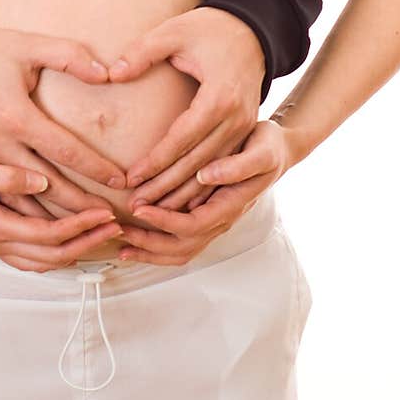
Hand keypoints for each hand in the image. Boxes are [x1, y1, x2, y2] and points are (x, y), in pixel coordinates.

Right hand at [0, 26, 126, 210]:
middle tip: (110, 218)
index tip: (120, 180)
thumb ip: (67, 56)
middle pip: (48, 188)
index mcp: (15, 118)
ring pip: (24, 203)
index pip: (65, 151)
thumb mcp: (24, 45)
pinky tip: (47, 228)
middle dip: (81, 207)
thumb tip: (104, 72)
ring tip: (87, 231)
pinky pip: (2, 202)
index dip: (95, 168)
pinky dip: (27, 220)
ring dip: (56, 221)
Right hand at [0, 141, 123, 271]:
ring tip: (101, 233)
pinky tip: (69, 238)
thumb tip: (40, 180)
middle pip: (52, 254)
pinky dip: (55, 252)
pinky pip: (30, 256)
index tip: (105, 212)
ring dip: (74, 249)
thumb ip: (4, 176)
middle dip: (87, 241)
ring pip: (42, 261)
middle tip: (117, 226)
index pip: (48, 234)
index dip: (80, 225)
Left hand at [108, 6, 265, 209]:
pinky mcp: (246, 130)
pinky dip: (201, 185)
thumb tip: (113, 74)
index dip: (155, 161)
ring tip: (152, 208)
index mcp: (219, 97)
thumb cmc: (209, 28)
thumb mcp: (174, 31)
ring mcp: (246, 127)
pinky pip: (222, 164)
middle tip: (136, 204)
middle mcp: (237, 119)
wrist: (253, 28)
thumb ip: (142, 52)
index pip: (182, 139)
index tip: (131, 178)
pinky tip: (180, 199)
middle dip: (166, 187)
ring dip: (182, 192)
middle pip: (198, 164)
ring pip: (211, 171)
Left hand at [116, 120, 289, 264]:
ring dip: (151, 251)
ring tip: (121, 245)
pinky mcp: (207, 215)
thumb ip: (238, 166)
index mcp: (232, 206)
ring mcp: (215, 222)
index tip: (140, 209)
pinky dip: (157, 244)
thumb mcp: (262, 151)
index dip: (164, 221)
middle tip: (120, 230)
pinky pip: (181, 241)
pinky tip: (137, 238)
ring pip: (181, 250)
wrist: (279, 151)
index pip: (194, 224)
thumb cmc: (268, 148)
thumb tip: (206, 175)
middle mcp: (222, 220)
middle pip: (183, 247)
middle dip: (150, 242)